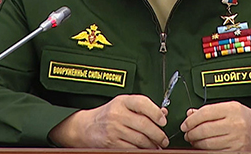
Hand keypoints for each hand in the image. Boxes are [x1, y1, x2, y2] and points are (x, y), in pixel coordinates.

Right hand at [48, 94, 168, 148]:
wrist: (86, 126)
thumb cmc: (108, 114)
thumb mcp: (123, 104)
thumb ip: (143, 107)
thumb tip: (163, 112)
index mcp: (122, 101)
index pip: (142, 103)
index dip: (156, 112)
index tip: (163, 121)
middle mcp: (117, 114)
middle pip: (144, 125)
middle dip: (158, 134)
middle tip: (164, 139)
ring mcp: (114, 129)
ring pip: (140, 139)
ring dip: (152, 145)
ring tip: (157, 145)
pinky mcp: (112, 143)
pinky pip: (132, 149)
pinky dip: (142, 150)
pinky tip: (146, 149)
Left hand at [180, 101, 250, 150]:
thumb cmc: (245, 117)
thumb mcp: (229, 107)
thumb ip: (209, 110)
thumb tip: (190, 114)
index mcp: (232, 109)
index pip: (205, 113)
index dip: (191, 120)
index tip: (185, 124)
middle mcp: (235, 124)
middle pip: (204, 130)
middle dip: (191, 133)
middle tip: (187, 133)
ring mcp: (236, 139)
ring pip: (207, 143)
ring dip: (196, 142)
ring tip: (194, 140)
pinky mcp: (236, 151)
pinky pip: (214, 152)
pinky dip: (205, 150)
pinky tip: (203, 146)